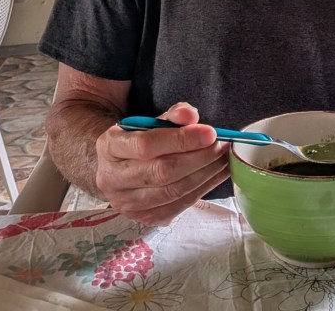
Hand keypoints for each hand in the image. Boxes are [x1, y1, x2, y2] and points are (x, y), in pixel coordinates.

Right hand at [94, 102, 229, 225]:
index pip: (147, 146)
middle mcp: (112, 178)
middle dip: (199, 159)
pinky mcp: (144, 218)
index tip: (210, 133)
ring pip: (173, 192)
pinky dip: (202, 190)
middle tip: (222, 147)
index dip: (181, 140)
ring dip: (205, 175)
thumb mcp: (152, 121)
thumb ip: (173, 115)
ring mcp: (126, 203)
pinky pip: (179, 206)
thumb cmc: (140, 140)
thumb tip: (190, 116)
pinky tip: (217, 175)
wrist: (120, 167)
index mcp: (110, 147)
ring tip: (224, 159)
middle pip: (162, 172)